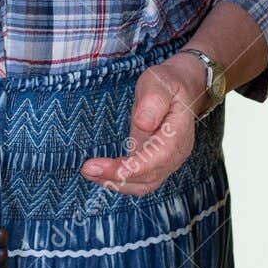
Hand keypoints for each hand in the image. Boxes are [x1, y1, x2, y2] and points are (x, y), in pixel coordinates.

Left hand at [80, 54, 206, 195]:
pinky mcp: (153, 160)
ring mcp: (165, 160)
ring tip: (89, 172)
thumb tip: (143, 123)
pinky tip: (99, 172)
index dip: (135, 168)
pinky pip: (138, 178)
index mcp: (178, 134)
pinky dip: (119, 180)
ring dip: (116, 183)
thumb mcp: (159, 83)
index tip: (112, 170)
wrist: (180, 89)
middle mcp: (175, 154)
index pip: (159, 158)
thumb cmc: (167, 83)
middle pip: (148, 177)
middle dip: (118, 177)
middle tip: (87, 168)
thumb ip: (153, 101)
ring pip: (143, 184)